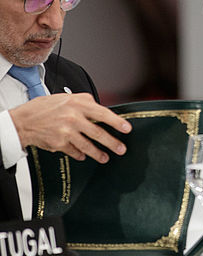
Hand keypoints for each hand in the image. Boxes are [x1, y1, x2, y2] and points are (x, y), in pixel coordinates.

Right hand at [9, 93, 131, 162]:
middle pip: (98, 133)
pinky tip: (84, 156)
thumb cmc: (45, 108)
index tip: (127, 129)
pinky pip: (75, 151)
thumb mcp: (66, 98)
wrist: (22, 121)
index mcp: (77, 105)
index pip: (102, 114)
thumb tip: (102, 109)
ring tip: (105, 157)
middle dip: (112, 143)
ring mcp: (66, 132)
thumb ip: (85, 102)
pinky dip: (81, 154)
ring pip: (88, 146)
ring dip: (98, 153)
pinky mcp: (59, 144)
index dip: (116, 122)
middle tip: (121, 149)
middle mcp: (73, 119)